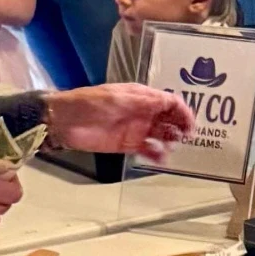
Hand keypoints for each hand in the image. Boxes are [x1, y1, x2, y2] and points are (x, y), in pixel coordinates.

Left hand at [45, 84, 194, 161]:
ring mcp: (135, 129)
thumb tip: (169, 102)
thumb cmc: (90, 103)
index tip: (191, 124)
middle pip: (169, 118)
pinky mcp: (127, 144)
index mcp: (140, 96)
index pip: (168, 101)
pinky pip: (147, 149)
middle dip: (180, 127)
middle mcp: (141, 112)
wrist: (64, 121)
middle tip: (186, 138)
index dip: (182, 111)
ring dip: (170, 141)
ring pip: (161, 135)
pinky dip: (157, 154)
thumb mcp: (117, 99)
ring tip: (173, 149)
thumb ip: (143, 102)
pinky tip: (161, 160)